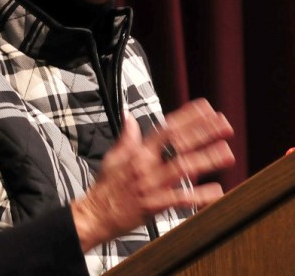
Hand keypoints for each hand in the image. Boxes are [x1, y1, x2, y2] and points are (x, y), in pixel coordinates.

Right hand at [71, 98, 234, 251]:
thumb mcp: (112, 157)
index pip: (165, 129)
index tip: (204, 109)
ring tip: (227, 152)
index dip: (186, 117)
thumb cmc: (106, 189)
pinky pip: (180, 199)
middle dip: (202, 133)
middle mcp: (146, 166)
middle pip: (178, 144)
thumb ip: (126, 137)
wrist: (96, 215)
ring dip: (206, 160)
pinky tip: (216, 192)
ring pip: (182, 168)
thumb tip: (129, 118)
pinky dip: (199, 196)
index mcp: (137, 153)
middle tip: (223, 125)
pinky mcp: (155, 205)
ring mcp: (151, 185)